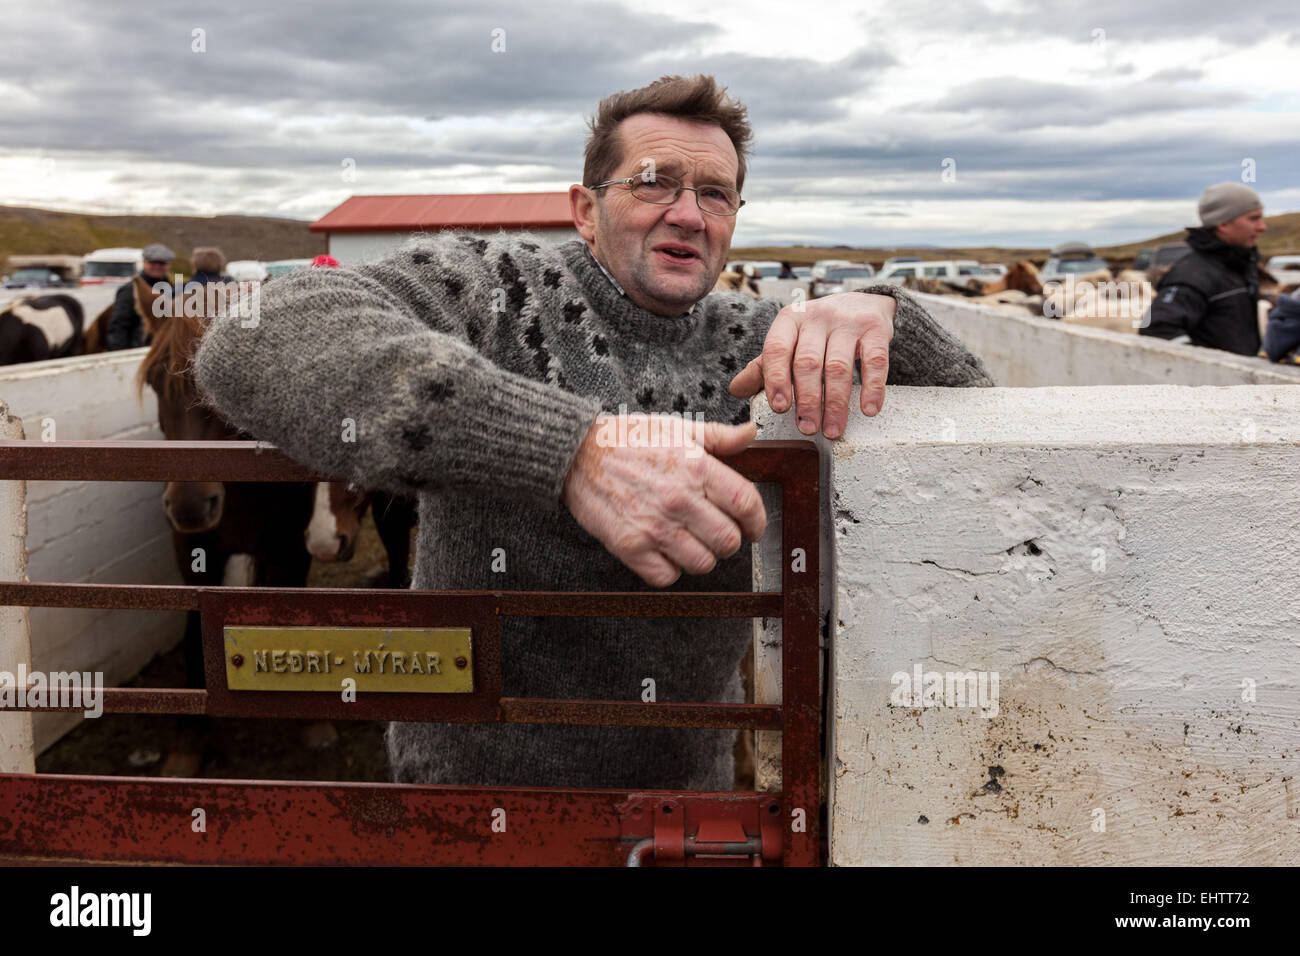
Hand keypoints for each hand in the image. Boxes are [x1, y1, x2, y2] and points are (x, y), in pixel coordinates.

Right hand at [561, 413, 766, 587]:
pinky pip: (667, 576)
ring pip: (702, 563)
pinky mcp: (630, 546)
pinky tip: (665, 551)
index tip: (754, 528)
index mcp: (696, 468)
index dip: (758, 522)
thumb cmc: (627, 440)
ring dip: (702, 556)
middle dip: (730, 541)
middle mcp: (679, 499)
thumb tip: (750, 434)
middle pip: (729, 541)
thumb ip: (718, 437)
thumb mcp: (677, 428)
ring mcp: (654, 526)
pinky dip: (670, 569)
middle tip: (718, 533)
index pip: (746, 504)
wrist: (576, 453)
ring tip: (690, 542)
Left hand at [728, 291, 895, 437]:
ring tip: (833, 429)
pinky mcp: (876, 330)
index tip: (780, 408)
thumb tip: (736, 390)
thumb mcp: (790, 341)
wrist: (863, 303)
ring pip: (838, 366)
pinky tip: (868, 409)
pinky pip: (875, 362)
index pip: (777, 349)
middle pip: (808, 362)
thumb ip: (765, 366)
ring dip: (835, 403)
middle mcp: (817, 317)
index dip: (776, 380)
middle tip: (807, 427)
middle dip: (807, 400)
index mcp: (790, 320)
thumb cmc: (819, 330)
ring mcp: (848, 322)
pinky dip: (872, 388)